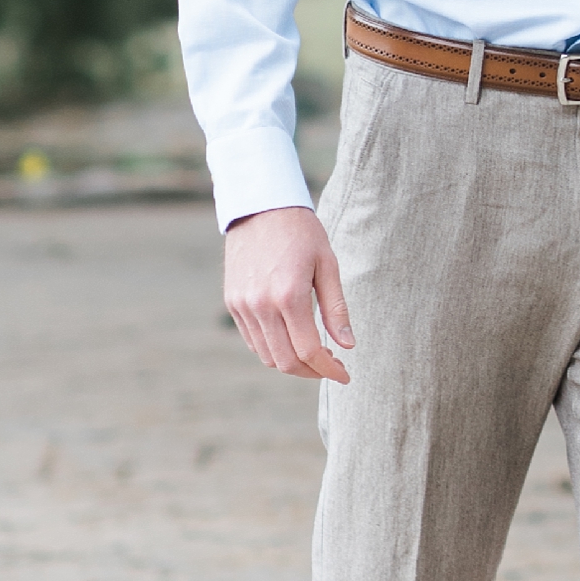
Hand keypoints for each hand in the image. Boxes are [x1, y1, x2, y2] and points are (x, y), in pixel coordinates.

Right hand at [224, 205, 353, 379]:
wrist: (260, 206)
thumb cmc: (302, 232)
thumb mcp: (327, 264)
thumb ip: (336, 308)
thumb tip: (347, 345)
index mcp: (289, 295)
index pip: (309, 350)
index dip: (329, 369)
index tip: (345, 374)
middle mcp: (261, 305)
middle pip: (285, 362)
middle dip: (312, 371)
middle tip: (332, 366)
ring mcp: (242, 305)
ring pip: (267, 355)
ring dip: (292, 363)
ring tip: (314, 352)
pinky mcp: (232, 302)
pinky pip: (252, 340)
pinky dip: (272, 349)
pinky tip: (291, 338)